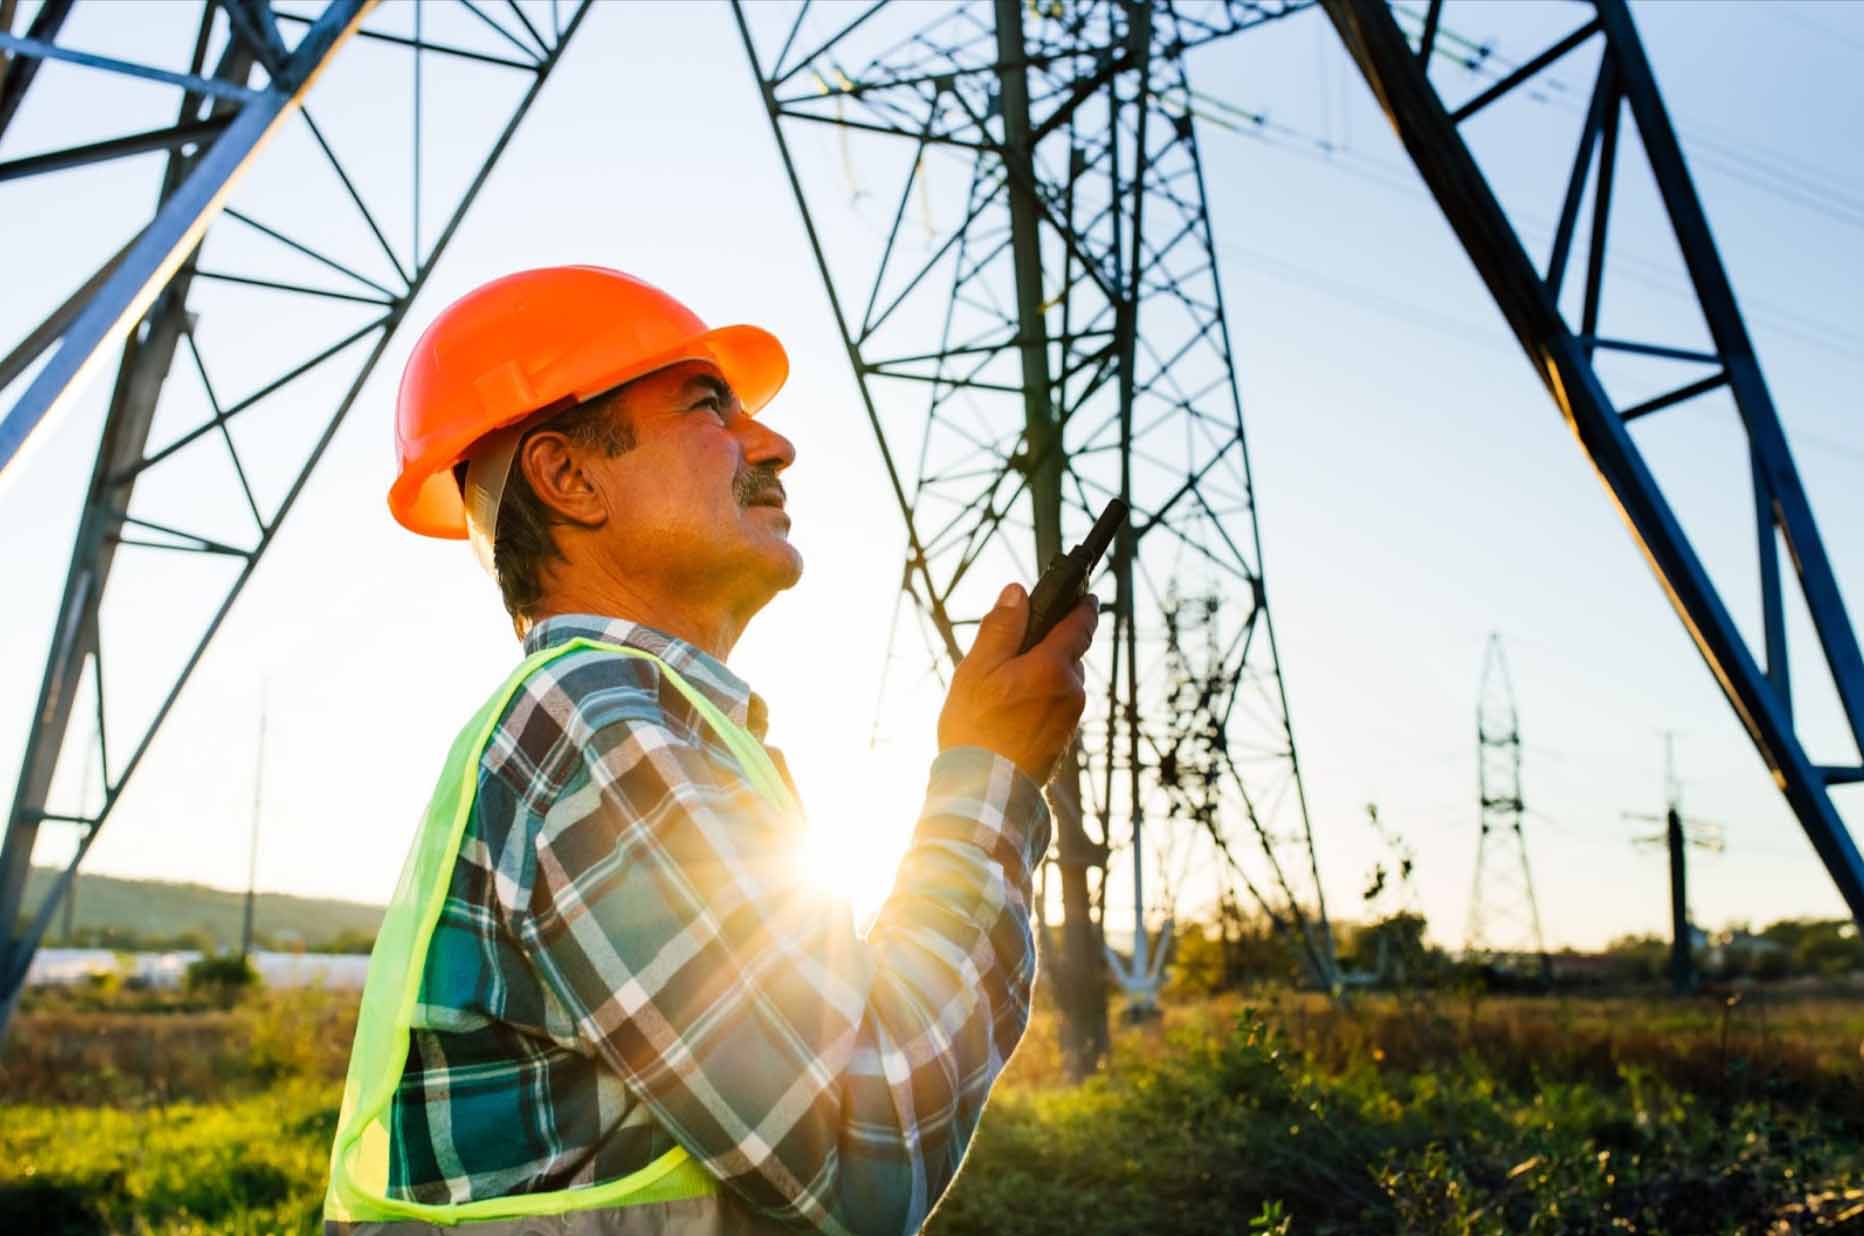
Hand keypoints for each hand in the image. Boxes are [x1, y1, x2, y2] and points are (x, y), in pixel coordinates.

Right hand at [937, 582, 1098, 782]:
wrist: (982, 791)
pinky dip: (1040, 701)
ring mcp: (1070, 719)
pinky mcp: (1063, 742)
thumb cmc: (975, 728)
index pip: (1082, 624)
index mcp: (1054, 667)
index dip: (1083, 605)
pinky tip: (1011, 715)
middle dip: (1048, 646)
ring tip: (1003, 691)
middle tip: (1012, 651)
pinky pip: (1057, 708)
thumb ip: (1001, 628)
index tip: (1085, 593)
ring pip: (1062, 682)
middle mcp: (1072, 691)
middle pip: (1069, 654)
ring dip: (1042, 676)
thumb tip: (1016, 592)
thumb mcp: (978, 669)